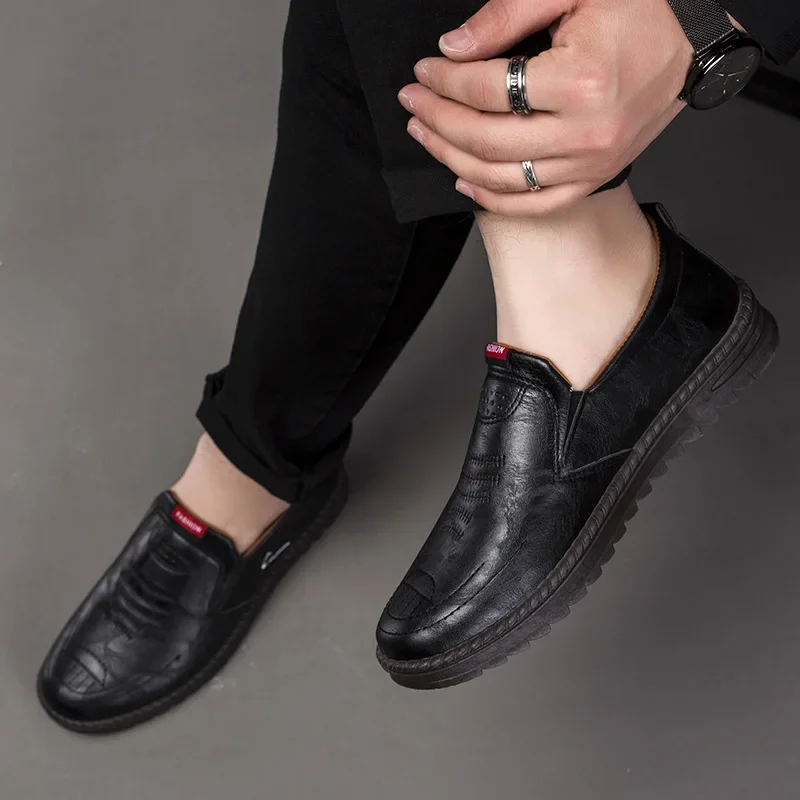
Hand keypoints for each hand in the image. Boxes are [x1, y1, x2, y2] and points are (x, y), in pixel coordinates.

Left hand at [397, 0, 696, 216]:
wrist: (692, 46)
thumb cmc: (642, 10)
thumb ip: (508, 14)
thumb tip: (454, 47)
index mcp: (581, 82)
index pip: (489, 90)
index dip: (447, 81)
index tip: (425, 70)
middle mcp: (586, 134)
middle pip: (487, 139)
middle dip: (439, 121)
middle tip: (413, 102)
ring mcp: (590, 165)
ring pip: (502, 177)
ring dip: (454, 158)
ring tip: (426, 135)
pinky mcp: (594, 179)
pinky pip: (534, 204)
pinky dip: (493, 198)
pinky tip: (465, 179)